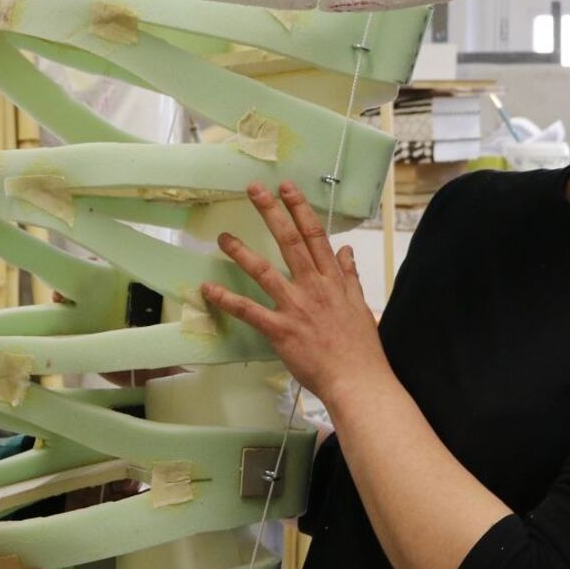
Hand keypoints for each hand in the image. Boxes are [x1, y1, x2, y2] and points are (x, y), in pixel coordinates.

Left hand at [202, 181, 387, 407]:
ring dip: (241, 252)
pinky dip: (227, 299)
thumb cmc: (361, 348)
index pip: (315, 235)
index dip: (300, 208)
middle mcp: (313, 287)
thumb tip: (346, 250)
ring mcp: (295, 307)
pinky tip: (209, 288)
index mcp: (333, 280)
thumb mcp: (360, 305)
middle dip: (271, 213)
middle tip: (254, 190)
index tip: (287, 188)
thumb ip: (350, 276)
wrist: (357, 380)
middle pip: (290, 241)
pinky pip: (249, 310)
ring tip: (223, 236)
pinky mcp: (280, 330)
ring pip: (264, 271)